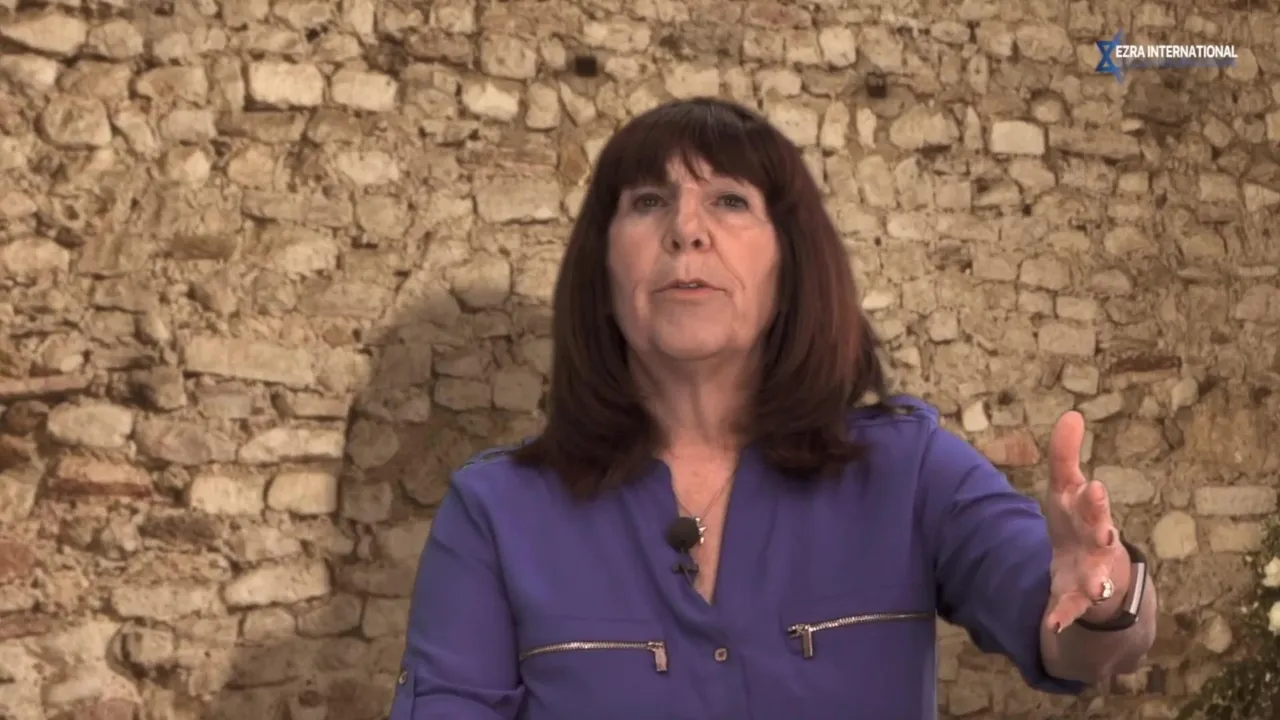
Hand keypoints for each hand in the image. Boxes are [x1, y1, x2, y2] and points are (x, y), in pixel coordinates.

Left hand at [1043, 411, 1127, 631]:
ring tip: (1095, 590)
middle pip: (1099, 535)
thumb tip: (1072, 413)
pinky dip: (1063, 617)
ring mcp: (1090, 572)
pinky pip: (1070, 610)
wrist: (1093, 573)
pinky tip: (1052, 626)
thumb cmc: (1077, 522)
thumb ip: (1065, 454)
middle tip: (1105, 529)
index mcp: (1089, 514)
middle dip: (1101, 529)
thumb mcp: (1066, 488)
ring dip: (1096, 584)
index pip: (1091, 502)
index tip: (1091, 487)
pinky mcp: (1076, 598)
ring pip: (1096, 579)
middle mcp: (1096, 543)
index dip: (1091, 497)